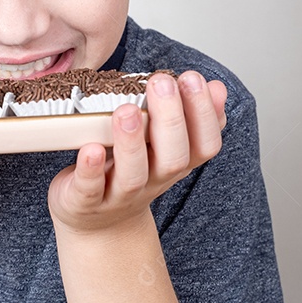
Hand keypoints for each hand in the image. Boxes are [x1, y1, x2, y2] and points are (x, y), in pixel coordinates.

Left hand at [47, 71, 227, 235]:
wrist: (98, 223)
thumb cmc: (129, 170)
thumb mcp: (162, 145)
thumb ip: (186, 115)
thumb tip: (216, 86)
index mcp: (175, 163)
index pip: (204, 145)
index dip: (204, 115)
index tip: (193, 78)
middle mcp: (153, 180)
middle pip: (173, 159)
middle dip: (171, 119)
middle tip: (162, 82)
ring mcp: (119, 195)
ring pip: (133, 175)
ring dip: (132, 142)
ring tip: (127, 110)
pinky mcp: (85, 202)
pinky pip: (90, 190)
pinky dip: (90, 169)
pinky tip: (90, 148)